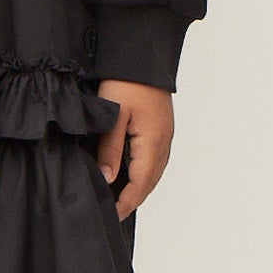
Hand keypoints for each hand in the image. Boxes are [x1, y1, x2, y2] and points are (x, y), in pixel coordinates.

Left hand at [95, 79, 172, 220]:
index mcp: (153, 143)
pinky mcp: (161, 129)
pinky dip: (141, 172)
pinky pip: (153, 159)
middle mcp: (163, 143)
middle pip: (149, 183)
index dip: (125, 203)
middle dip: (131, 199)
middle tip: (111, 211)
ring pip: (152, 172)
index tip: (110, 215)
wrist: (144, 56)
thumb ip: (110, 150)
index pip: (140, 185)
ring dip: (137, 187)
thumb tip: (107, 178)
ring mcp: (165, 136)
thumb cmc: (127, 82)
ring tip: (116, 197)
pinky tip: (127, 173)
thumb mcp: (113, 116)